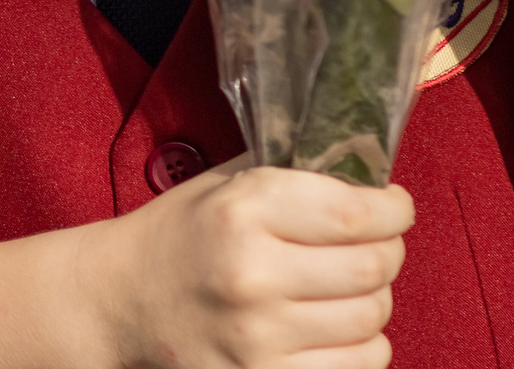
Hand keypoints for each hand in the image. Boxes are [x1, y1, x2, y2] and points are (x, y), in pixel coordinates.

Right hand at [99, 163, 408, 367]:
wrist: (119, 302)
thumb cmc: (179, 236)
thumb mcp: (223, 184)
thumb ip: (291, 170)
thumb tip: (367, 164)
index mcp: (241, 212)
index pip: (357, 212)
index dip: (393, 208)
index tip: (394, 205)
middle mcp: (252, 274)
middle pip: (374, 266)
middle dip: (387, 250)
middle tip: (373, 243)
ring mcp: (259, 337)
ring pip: (374, 317)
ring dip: (372, 298)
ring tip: (344, 286)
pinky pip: (361, 364)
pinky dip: (361, 344)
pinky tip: (332, 326)